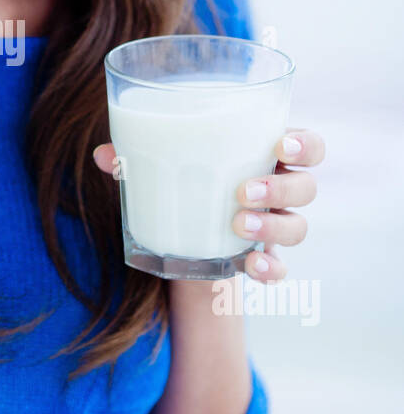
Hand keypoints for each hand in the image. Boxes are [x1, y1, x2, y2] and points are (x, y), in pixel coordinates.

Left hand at [92, 127, 324, 284]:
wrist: (185, 236)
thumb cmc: (182, 181)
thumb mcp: (162, 166)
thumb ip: (136, 158)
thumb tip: (104, 156)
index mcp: (265, 156)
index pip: (309, 145)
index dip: (305, 144)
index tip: (280, 143)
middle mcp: (280, 191)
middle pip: (306, 187)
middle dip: (280, 188)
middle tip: (242, 191)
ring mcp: (275, 228)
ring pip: (298, 227)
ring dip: (272, 227)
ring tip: (237, 224)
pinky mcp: (263, 260)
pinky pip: (280, 269)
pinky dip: (270, 270)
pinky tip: (251, 267)